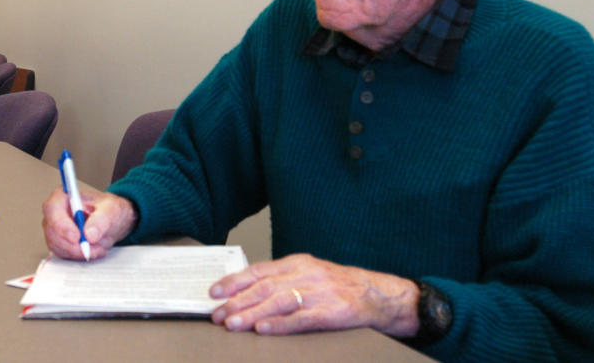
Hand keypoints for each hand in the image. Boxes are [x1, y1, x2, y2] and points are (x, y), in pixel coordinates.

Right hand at [41, 187, 136, 260]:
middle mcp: (55, 212)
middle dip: (72, 244)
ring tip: (97, 248)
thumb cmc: (109, 209)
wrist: (112, 221)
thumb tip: (89, 234)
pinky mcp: (59, 242)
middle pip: (52, 231)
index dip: (61, 224)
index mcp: (64, 196)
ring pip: (56, 245)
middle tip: (90, 248)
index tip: (76, 237)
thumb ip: (101, 219)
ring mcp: (55, 228)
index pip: (52, 208)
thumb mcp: (111, 209)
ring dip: (77, 252)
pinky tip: (93, 250)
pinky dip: (78, 256)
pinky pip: (62, 253)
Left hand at [209, 253, 420, 336]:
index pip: (259, 271)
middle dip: (237, 301)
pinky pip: (302, 319)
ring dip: (252, 313)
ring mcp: (320, 292)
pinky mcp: (333, 312)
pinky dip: (280, 324)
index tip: (214, 292)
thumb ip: (282, 281)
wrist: (380, 294)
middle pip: (265, 287)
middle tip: (218, 315)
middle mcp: (307, 274)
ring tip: (233, 324)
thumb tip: (246, 293)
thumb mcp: (310, 275)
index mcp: (298, 263)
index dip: (234, 282)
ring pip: (279, 301)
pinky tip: (263, 330)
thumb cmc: (339, 287)